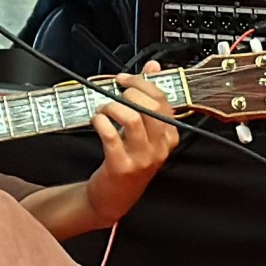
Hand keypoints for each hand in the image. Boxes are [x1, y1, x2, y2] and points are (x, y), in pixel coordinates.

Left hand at [85, 63, 179, 226]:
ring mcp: (142, 158)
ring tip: (104, 109)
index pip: (162, 100)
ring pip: (133, 119)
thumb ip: (149, 99)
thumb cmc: (128, 161)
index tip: (124, 79)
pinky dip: (101, 122)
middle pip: (151, 107)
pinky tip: (97, 121)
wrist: (114, 198)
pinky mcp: (122, 166)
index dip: (142, 83)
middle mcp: (159, 147)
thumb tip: (153, 67)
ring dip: (113, 107)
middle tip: (114, 93)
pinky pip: (111, 136)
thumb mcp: (144, 132)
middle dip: (129, 92)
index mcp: (169, 136)